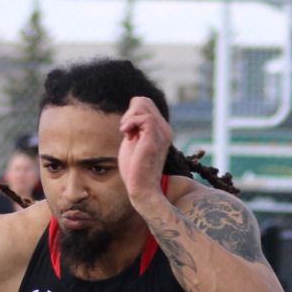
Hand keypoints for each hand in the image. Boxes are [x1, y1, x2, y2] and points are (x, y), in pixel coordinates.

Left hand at [117, 95, 172, 209]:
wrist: (142, 190)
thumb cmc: (135, 171)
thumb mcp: (134, 143)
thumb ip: (135, 128)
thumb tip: (131, 112)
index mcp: (161, 130)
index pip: (145, 104)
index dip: (131, 114)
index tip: (128, 132)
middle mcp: (165, 129)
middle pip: (143, 101)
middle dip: (129, 113)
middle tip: (126, 132)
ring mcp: (161, 132)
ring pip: (142, 104)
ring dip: (128, 117)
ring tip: (126, 134)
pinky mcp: (154, 137)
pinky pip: (143, 116)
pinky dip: (130, 122)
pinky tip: (127, 135)